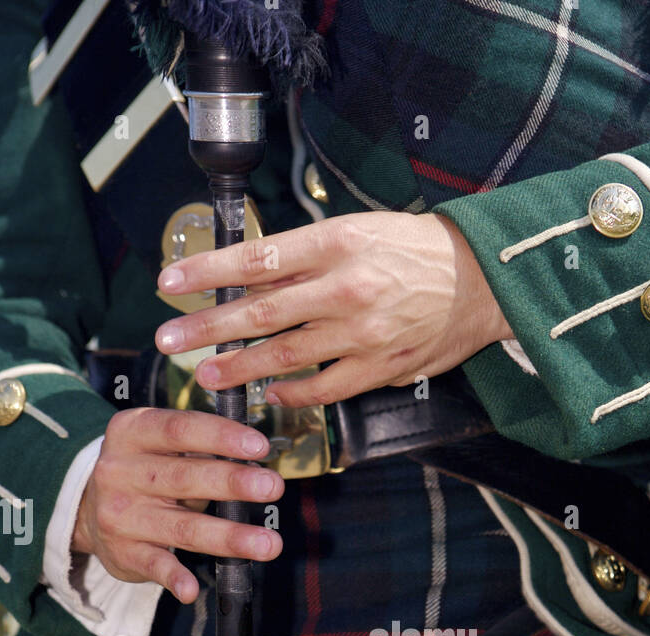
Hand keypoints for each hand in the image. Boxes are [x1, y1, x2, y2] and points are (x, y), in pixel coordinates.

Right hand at [72, 408, 283, 601]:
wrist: (87, 510)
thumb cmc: (144, 471)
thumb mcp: (159, 447)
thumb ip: (200, 450)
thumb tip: (258, 461)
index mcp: (133, 433)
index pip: (179, 429)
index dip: (221, 436)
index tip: (259, 446)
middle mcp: (121, 471)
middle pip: (184, 477)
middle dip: (233, 483)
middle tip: (273, 487)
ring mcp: (120, 515)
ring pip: (182, 527)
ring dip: (228, 537)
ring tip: (268, 544)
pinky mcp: (123, 552)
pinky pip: (154, 566)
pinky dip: (173, 578)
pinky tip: (192, 589)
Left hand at [154, 211, 513, 407]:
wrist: (480, 280)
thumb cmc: (413, 249)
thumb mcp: (356, 230)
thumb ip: (306, 254)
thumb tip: (250, 273)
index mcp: (335, 243)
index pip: (257, 259)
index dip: (208, 272)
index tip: (170, 282)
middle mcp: (345, 288)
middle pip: (260, 312)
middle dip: (208, 327)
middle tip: (169, 339)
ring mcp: (362, 334)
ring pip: (285, 355)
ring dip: (239, 366)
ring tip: (206, 373)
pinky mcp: (379, 368)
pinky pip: (323, 388)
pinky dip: (291, 392)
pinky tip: (268, 391)